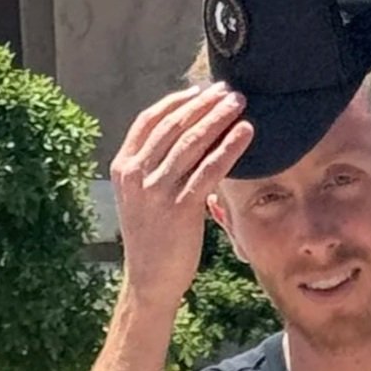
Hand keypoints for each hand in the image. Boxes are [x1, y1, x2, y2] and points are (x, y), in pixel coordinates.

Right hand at [110, 81, 252, 311]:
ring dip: (218, 117)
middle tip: (229, 90)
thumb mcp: (143, 197)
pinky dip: (229, 147)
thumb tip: (187, 137)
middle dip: (203, 103)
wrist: (150, 279)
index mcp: (124, 167)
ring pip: (191, 142)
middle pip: (173, 125)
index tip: (201, 90)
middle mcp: (136, 174)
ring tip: (239, 103)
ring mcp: (156, 190)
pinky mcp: (179, 207)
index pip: (149, 120)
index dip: (177, 101)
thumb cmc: (153, 238)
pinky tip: (246, 133)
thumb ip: (156, 167)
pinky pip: (208, 169)